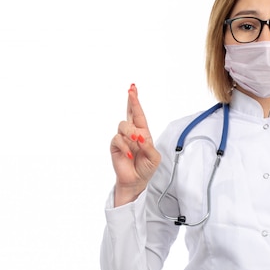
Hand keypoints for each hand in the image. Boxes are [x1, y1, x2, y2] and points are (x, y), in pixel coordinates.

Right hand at [110, 84, 160, 205]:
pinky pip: (117, 139)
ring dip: (130, 132)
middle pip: (129, 113)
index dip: (135, 101)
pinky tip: (130, 154)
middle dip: (131, 102)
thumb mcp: (154, 158)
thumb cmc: (146, 168)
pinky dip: (124, 146)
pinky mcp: (115, 146)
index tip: (132, 88)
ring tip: (136, 141)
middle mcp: (132, 133)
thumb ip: (149, 147)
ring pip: (123, 125)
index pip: (139, 114)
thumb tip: (140, 137)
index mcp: (143, 132)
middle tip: (132, 91)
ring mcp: (123, 139)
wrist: (136, 181)